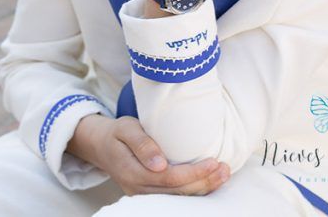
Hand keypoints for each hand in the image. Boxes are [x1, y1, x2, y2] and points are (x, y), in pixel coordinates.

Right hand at [69, 114, 229, 195]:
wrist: (101, 146)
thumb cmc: (117, 133)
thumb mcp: (125, 128)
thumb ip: (142, 144)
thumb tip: (159, 164)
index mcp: (132, 172)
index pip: (169, 179)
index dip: (193, 173)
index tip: (213, 162)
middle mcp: (138, 189)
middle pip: (177, 192)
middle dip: (204, 182)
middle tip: (225, 168)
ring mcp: (143, 195)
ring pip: (178, 198)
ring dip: (203, 188)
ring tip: (223, 175)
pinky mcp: (150, 195)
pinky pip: (175, 198)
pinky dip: (195, 190)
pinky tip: (210, 181)